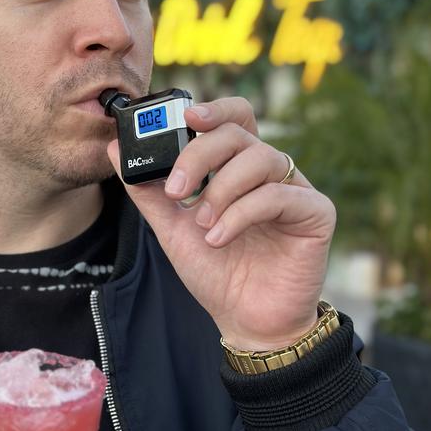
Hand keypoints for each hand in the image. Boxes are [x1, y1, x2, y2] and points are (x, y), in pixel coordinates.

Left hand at [107, 97, 336, 350]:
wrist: (246, 321)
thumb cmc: (215, 271)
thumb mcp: (172, 228)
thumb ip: (148, 190)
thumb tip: (114, 148)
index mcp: (237, 167)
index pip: (232, 119)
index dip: (213, 109)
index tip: (185, 116)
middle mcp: (268, 171)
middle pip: (239, 132)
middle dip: (201, 155)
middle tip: (177, 190)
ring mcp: (294, 189)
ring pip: (260, 158)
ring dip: (221, 190)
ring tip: (202, 224)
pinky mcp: (316, 213)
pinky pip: (278, 195)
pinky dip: (241, 214)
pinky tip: (219, 238)